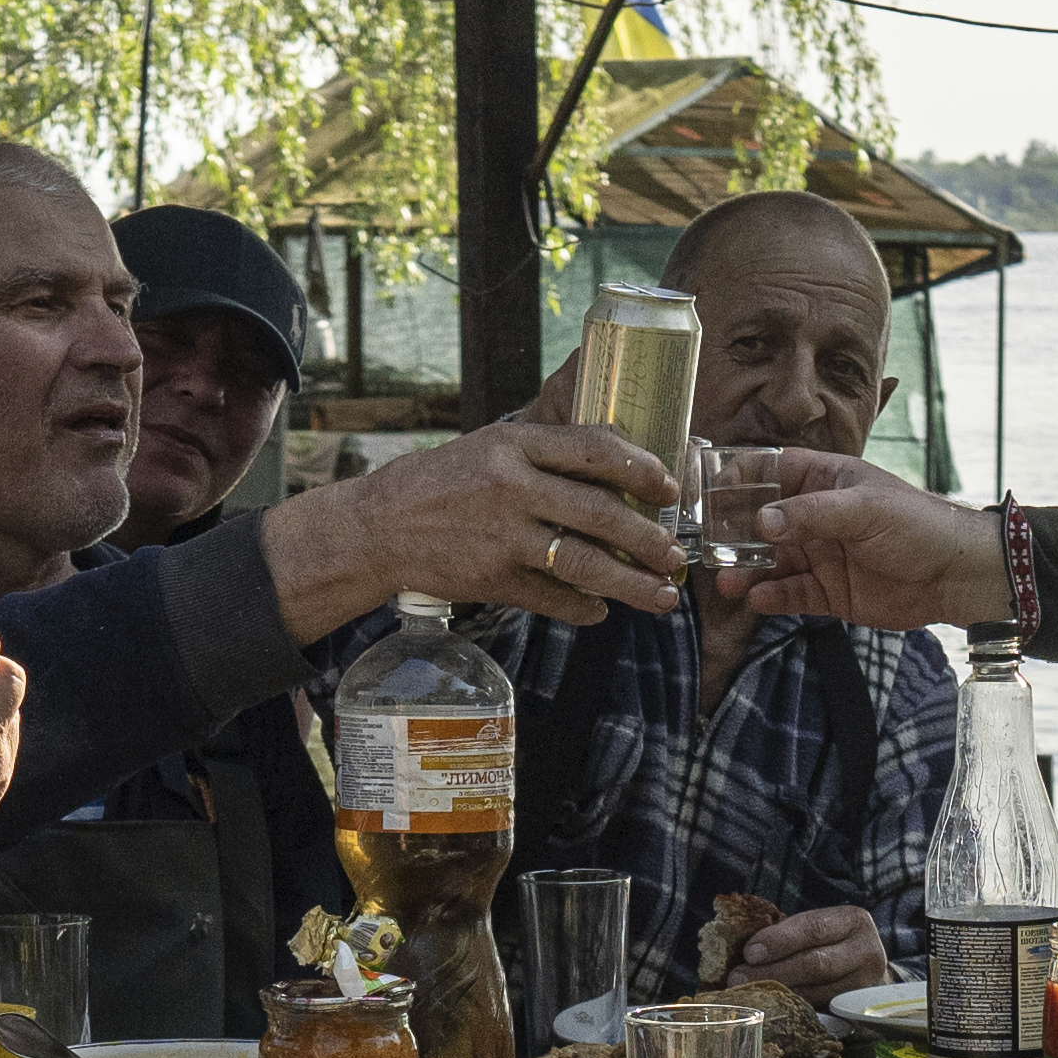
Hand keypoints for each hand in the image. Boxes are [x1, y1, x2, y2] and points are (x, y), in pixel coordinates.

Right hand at [274, 414, 687, 635]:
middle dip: (649, 539)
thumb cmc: (447, 481)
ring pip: (584, 564)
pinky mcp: (492, 580)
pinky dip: (582, 609)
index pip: (594, 450)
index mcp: (515, 445)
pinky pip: (552, 599)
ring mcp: (502, 538)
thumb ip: (550, 453)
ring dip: (631, 584)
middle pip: (600, 513)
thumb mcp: (494, 447)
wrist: (381, 526)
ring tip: (662, 597)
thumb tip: (624, 466)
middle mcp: (511, 489)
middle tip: (676, 555)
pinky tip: (602, 612)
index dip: (642, 470)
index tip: (670, 490)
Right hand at [702, 437, 1000, 633]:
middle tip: (708, 546)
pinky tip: (756, 598)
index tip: (710, 493)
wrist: (955, 574)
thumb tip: (760, 522)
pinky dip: (770, 596)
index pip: (771, 471)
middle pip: (761, 520)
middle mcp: (816, 516)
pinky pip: (790, 593)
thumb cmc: (917, 524)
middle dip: (733, 533)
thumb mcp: (863, 508)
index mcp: (824, 480)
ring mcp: (821, 555)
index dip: (739, 479)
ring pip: (771, 561)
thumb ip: (810, 514)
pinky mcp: (829, 592)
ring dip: (746, 569)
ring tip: (724, 579)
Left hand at [726, 903, 892, 1003]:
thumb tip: (743, 950)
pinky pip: (819, 1013)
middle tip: (738, 978)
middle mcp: (867, 952)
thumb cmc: (831, 944)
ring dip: (777, 995)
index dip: (779, 941)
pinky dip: (791, 1011)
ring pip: (816, 993)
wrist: (866, 971)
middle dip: (772, 972)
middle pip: (815, 964)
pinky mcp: (857, 1012)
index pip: (814, 929)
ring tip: (748, 995)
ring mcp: (865, 986)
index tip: (749, 952)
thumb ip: (788, 933)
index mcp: (853, 922)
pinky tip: (770, 1009)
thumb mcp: (818, 929)